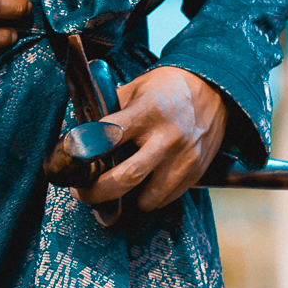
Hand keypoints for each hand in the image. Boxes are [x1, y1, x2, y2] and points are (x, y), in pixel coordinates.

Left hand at [75, 66, 227, 214]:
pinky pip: (165, 199)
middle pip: (125, 179)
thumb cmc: (168, 88)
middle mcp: (166, 138)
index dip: (85, 151)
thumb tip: (82, 133)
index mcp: (147, 112)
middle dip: (97, 192)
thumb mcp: (136, 88)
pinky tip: (143, 182)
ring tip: (117, 186)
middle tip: (82, 192)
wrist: (214, 90)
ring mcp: (183, 159)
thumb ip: (111, 110)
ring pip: (147, 199)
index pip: (108, 137)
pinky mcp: (195, 172)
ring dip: (127, 199)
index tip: (72, 160)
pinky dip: (149, 196)